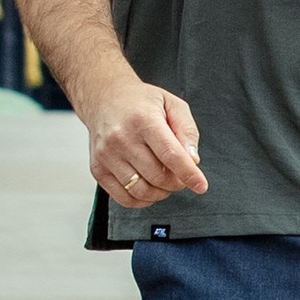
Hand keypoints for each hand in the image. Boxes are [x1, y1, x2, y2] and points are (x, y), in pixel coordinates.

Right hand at [83, 67, 207, 209]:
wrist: (104, 99)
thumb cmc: (141, 102)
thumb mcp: (172, 104)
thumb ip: (187, 131)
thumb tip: (193, 161)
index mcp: (143, 120)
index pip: (170, 155)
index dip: (189, 174)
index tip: (201, 186)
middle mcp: (121, 138)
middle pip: (157, 176)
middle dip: (176, 183)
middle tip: (181, 176)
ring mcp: (106, 155)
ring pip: (141, 191)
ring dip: (161, 193)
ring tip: (166, 182)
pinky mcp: (97, 169)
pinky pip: (123, 198)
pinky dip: (142, 200)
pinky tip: (149, 188)